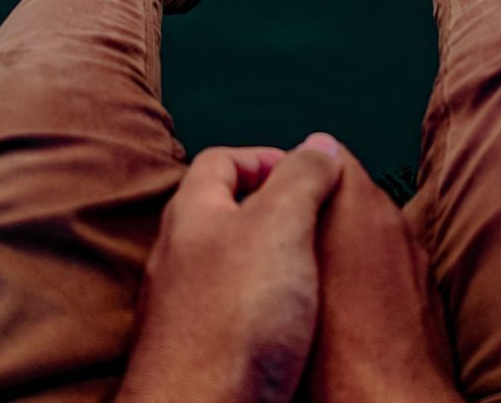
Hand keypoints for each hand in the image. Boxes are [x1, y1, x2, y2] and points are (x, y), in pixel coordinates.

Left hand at [117, 136, 341, 402]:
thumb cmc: (234, 320)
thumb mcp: (281, 226)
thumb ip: (302, 178)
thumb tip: (321, 143)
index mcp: (192, 214)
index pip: (221, 160)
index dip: (267, 157)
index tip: (311, 175)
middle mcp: (178, 257)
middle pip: (226, 213)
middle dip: (276, 213)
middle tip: (322, 225)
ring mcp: (183, 310)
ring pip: (232, 268)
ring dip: (274, 266)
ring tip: (318, 278)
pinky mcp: (199, 355)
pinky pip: (235, 316)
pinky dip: (267, 312)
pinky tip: (294, 329)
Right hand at [306, 147, 461, 402]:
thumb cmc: (334, 346)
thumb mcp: (289, 264)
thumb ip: (294, 205)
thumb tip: (290, 171)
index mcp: (358, 200)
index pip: (325, 151)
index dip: (293, 172)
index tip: (270, 201)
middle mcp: (391, 218)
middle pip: (346, 189)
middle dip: (317, 206)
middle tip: (283, 240)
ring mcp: (412, 254)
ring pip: (367, 228)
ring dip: (342, 240)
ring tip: (309, 278)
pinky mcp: (423, 290)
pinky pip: (386, 264)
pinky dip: (366, 274)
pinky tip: (344, 307)